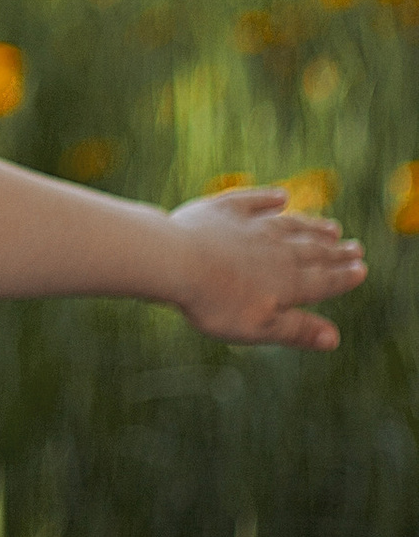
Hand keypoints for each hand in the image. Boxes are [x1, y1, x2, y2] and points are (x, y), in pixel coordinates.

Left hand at [166, 188, 364, 349]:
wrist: (175, 260)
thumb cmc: (216, 301)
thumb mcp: (260, 327)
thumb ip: (297, 331)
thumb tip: (335, 339)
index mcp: (287, 282)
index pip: (323, 280)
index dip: (343, 277)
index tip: (361, 269)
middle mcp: (275, 250)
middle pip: (311, 251)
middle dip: (335, 251)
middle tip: (356, 247)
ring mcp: (250, 226)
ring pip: (289, 225)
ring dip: (312, 226)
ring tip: (331, 226)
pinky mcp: (223, 210)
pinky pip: (252, 201)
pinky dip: (268, 199)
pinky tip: (281, 197)